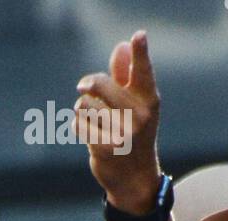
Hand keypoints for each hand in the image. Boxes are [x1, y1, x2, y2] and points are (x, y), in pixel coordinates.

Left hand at [75, 30, 160, 211]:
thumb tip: (122, 46)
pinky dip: (78, 126)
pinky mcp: (104, 148)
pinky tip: (87, 133)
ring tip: (90, 117)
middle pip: (99, 84)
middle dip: (88, 85)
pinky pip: (78, 125)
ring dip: (81, 108)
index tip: (138, 36)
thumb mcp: (135, 104)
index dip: (140, 52)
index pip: (143, 71)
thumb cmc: (133, 132)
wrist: (134, 177)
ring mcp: (122, 133)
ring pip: (84, 105)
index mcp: (149, 99)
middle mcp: (139, 115)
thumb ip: (126, 75)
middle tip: (82, 87)